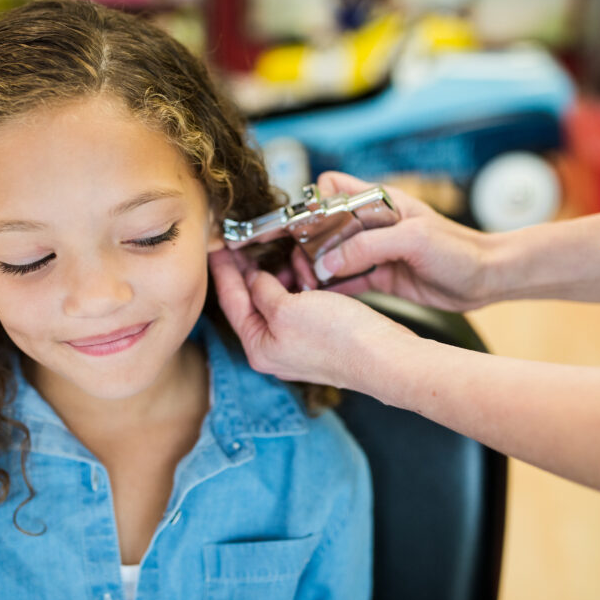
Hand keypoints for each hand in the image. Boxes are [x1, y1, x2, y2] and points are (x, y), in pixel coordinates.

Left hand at [209, 248, 411, 388]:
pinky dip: (298, 286)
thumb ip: (262, 291)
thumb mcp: (287, 308)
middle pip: (252, 303)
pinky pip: (299, 305)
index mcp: (258, 347)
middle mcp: (274, 350)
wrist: (383, 357)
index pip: (231, 302)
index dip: (223, 271)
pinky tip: (304, 270)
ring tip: (280, 253)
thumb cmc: (338, 338)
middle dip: (250, 271)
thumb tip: (253, 279)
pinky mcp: (319, 338)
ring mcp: (296, 345)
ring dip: (279, 276)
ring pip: (277, 302)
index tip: (215, 248)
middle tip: (242, 243)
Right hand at [301, 171, 494, 311]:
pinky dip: (332, 289)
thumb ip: (368, 246)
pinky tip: (320, 298)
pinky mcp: (381, 277)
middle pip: (324, 226)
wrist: (488, 278)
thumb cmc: (460, 249)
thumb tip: (328, 261)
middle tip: (302, 266)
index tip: (303, 228)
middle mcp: (372, 224)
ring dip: (316, 268)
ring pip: (331, 255)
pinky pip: (347, 281)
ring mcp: (375, 251)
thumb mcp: (413, 240)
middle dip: (307, 244)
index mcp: (378, 202)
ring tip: (305, 285)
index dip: (314, 205)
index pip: (332, 189)